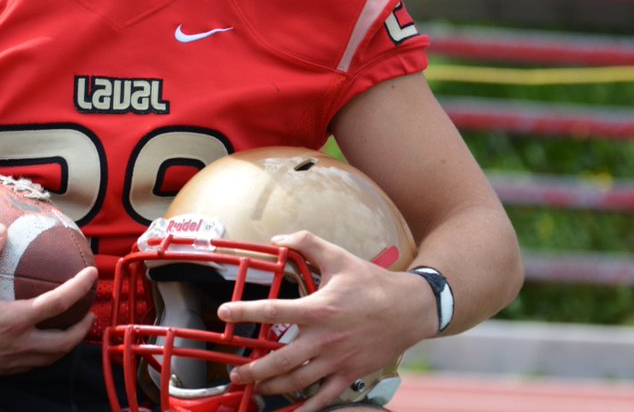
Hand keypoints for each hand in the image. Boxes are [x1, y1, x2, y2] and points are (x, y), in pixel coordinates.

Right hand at [0, 223, 97, 387]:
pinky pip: (34, 364)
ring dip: (67, 344)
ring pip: (50, 358)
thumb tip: (2, 229)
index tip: (92, 274)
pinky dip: (46, 353)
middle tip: (90, 312)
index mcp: (13, 323)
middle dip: (82, 328)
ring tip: (73, 328)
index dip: (79, 287)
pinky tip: (39, 341)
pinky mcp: (1, 371)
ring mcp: (11, 362)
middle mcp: (18, 346)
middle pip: (64, 343)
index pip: (58, 304)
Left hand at [215, 231, 431, 411]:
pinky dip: (308, 408)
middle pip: (281, 359)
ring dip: (273, 388)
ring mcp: (338, 360)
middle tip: (235, 371)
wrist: (410, 310)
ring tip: (254, 389)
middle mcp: (325, 338)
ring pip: (298, 381)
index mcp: (319, 308)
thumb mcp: (338, 257)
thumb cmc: (372, 283)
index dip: (245, 312)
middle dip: (254, 368)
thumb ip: (306, 243)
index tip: (223, 314)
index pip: (273, 311)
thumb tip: (277, 238)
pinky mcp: (351, 374)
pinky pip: (325, 397)